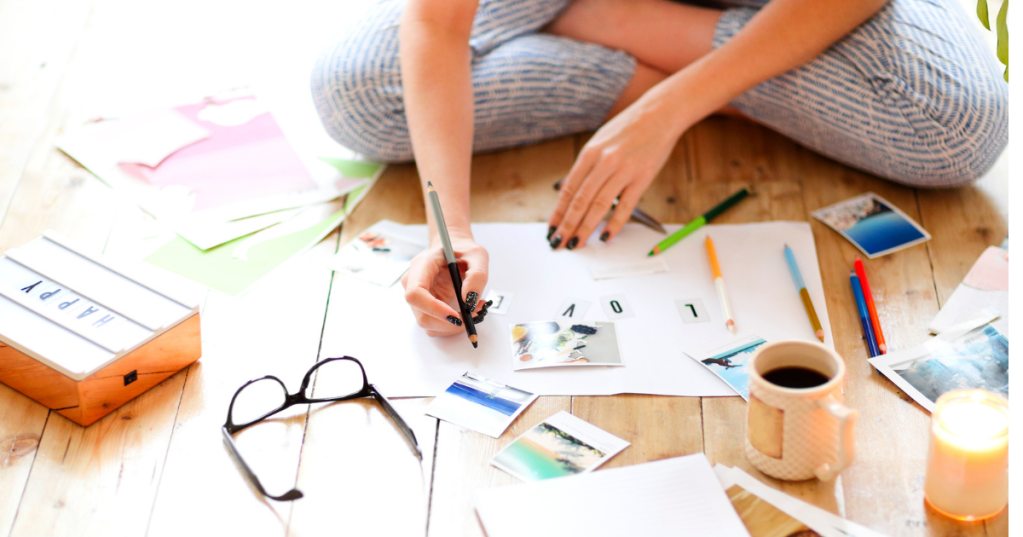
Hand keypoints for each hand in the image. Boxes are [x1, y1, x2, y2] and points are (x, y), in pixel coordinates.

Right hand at [401, 232, 489, 336]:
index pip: (415, 294)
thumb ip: (477, 275)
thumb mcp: (478, 255)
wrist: (456, 251)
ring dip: (452, 326)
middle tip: (473, 316)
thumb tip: (469, 299)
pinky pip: (436, 325)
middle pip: (421, 316)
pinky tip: (466, 312)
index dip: (433, 309)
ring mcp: (418, 298)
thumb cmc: (463, 250)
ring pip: (428, 324)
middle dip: (449, 323)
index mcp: (421, 266)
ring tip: (474, 310)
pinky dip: (452, 325)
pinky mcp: (426, 307)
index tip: (455, 316)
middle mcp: (413, 283)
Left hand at [548, 91, 683, 248]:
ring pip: (599, 206)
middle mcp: (603, 162)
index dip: (558, 213)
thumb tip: (568, 190)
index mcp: (589, 153)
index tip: (551, 229)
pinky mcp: (642, 177)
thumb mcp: (599, 141)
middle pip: (580, 201)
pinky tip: (606, 236)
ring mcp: (623, 170)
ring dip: (585, 228)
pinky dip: (614, 223)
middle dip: (567, 226)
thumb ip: (585, 166)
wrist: (660, 113)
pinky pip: (625, 206)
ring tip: (577, 244)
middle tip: (559, 243)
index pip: (568, 190)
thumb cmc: (628, 128)